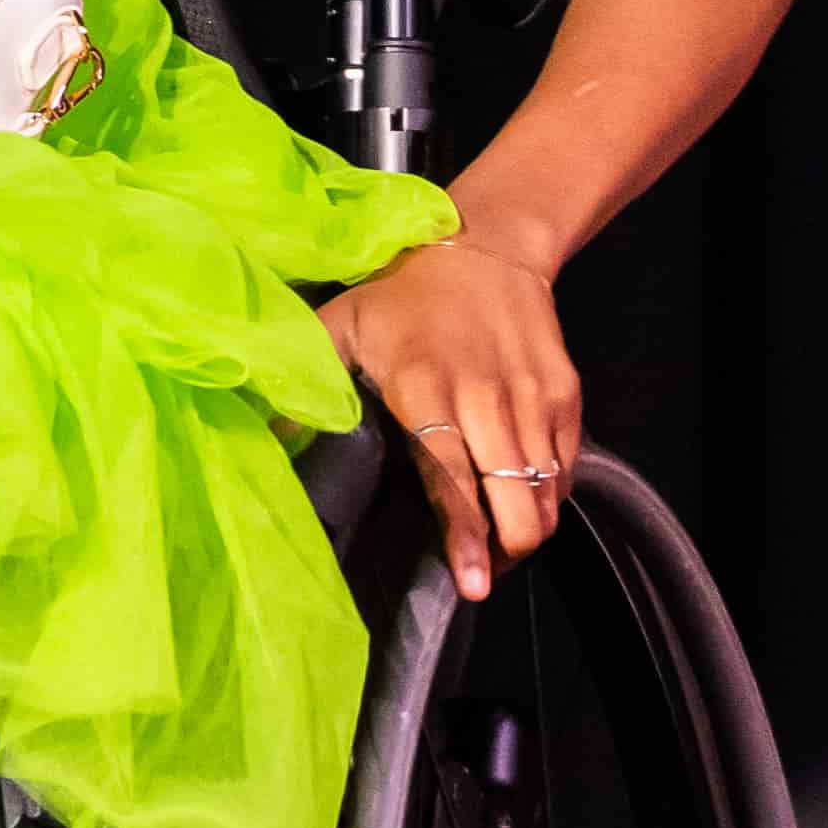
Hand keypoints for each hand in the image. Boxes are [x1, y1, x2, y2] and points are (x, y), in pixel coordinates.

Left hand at [318, 235, 582, 597]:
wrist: (487, 245)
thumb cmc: (401, 294)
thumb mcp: (339, 324)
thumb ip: (303, 385)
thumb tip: (262, 438)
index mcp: (426, 388)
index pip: (454, 477)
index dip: (466, 535)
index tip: (472, 582)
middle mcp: (487, 398)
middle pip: (514, 497)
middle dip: (506, 548)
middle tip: (480, 572)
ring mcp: (533, 397)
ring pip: (547, 491)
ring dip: (528, 529)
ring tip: (500, 547)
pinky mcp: (565, 394)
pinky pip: (566, 467)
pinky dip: (549, 494)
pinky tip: (522, 503)